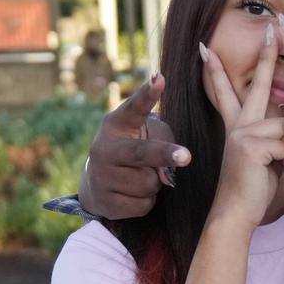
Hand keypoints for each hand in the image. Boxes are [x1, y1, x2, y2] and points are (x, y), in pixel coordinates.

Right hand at [80, 74, 188, 219]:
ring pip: (149, 183)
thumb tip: (166, 173)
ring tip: (140, 177)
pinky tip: (132, 194)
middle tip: (186, 156)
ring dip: (154, 183)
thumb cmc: (132, 150)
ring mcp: (102, 177)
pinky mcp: (106, 202)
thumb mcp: (143, 135)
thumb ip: (160, 140)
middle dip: (164, 154)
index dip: (147, 95)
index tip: (159, 79)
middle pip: (141, 153)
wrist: (97, 184)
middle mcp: (104, 149)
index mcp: (116, 125)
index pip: (133, 108)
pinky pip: (143, 204)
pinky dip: (146, 201)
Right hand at [202, 26, 283, 228]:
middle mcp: (240, 125)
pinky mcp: (250, 144)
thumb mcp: (266, 158)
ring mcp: (243, 132)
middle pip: (257, 84)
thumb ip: (272, 137)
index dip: (218, 72)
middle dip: (266, 55)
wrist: (240, 214)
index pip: (229, 93)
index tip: (207, 50)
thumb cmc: (255, 190)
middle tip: (272, 27)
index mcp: (242, 127)